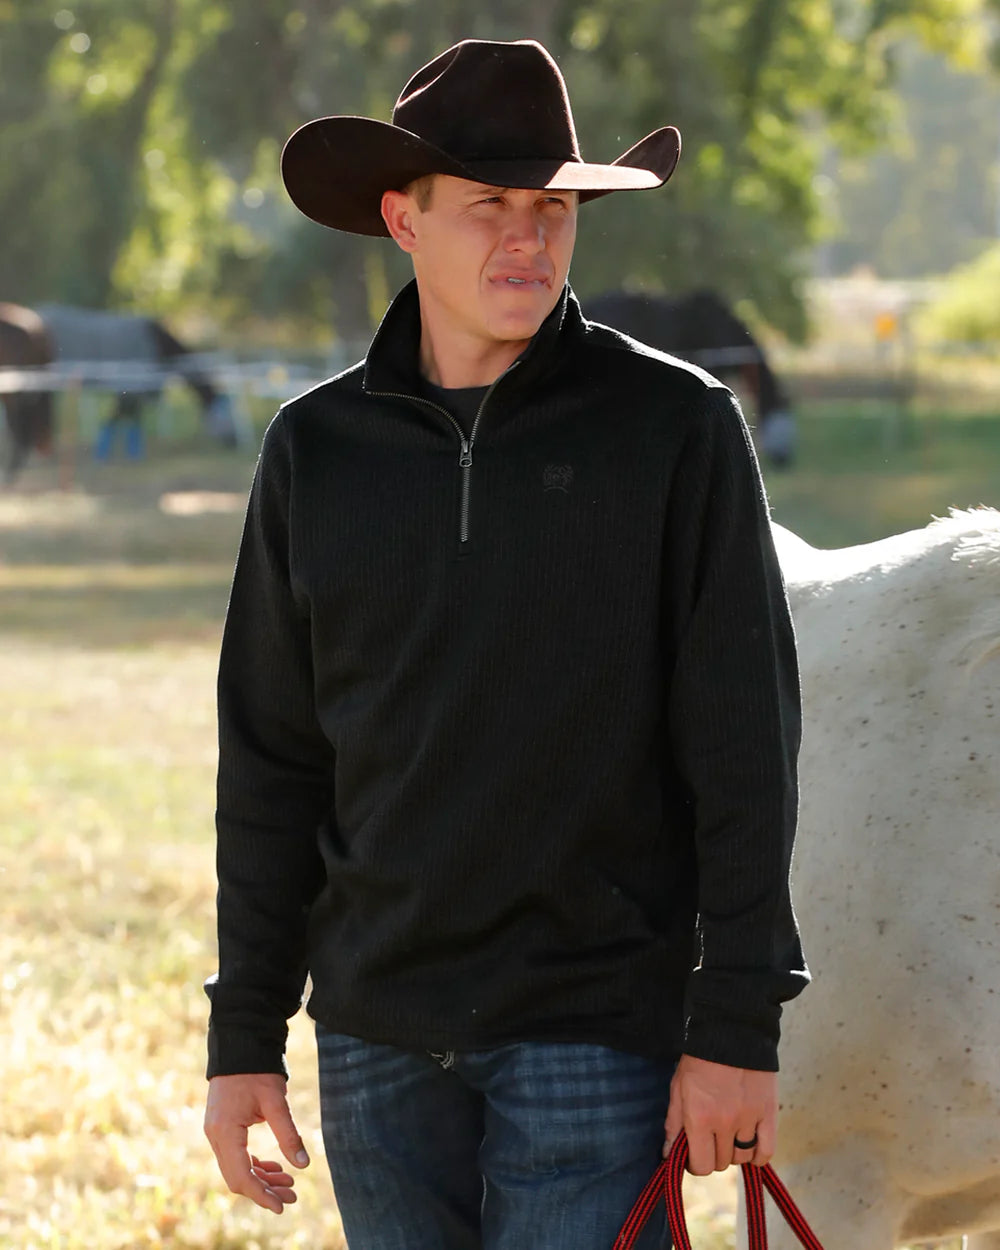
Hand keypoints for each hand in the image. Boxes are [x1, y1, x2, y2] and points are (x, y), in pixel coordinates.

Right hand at [204, 1072, 309, 1213]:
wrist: (239, 1045)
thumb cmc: (257, 1070)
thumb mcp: (275, 1101)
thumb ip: (288, 1134)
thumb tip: (304, 1165)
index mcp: (225, 1131)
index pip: (241, 1175)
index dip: (262, 1194)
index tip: (282, 1206)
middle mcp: (215, 1136)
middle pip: (237, 1177)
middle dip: (264, 1190)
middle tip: (292, 1196)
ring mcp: (216, 1133)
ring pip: (236, 1168)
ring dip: (261, 1179)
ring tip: (289, 1183)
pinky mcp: (222, 1128)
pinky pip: (236, 1156)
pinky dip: (254, 1165)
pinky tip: (275, 1166)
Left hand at [662, 1054, 776, 1172]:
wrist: (730, 1031)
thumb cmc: (699, 1060)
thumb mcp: (678, 1088)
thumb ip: (673, 1124)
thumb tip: (668, 1154)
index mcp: (699, 1117)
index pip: (701, 1165)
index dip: (695, 1163)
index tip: (694, 1153)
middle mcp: (724, 1122)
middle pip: (722, 1163)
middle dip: (714, 1154)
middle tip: (711, 1137)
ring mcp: (749, 1118)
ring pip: (743, 1158)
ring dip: (735, 1152)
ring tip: (730, 1135)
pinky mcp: (768, 1112)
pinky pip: (767, 1151)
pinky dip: (759, 1155)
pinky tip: (750, 1145)